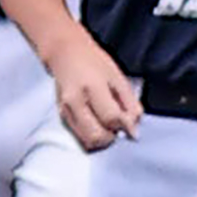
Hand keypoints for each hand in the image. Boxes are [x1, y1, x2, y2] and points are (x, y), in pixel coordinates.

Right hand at [44, 35, 142, 150]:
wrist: (66, 54)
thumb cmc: (95, 62)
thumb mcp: (118, 77)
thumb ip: (129, 103)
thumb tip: (134, 130)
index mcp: (92, 86)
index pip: (111, 117)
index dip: (125, 126)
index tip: (131, 126)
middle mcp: (75, 101)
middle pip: (96, 135)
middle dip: (112, 136)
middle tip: (118, 126)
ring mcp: (66, 110)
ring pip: (87, 141)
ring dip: (102, 139)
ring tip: (108, 125)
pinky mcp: (62, 116)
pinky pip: (80, 137)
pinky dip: (93, 136)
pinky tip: (98, 124)